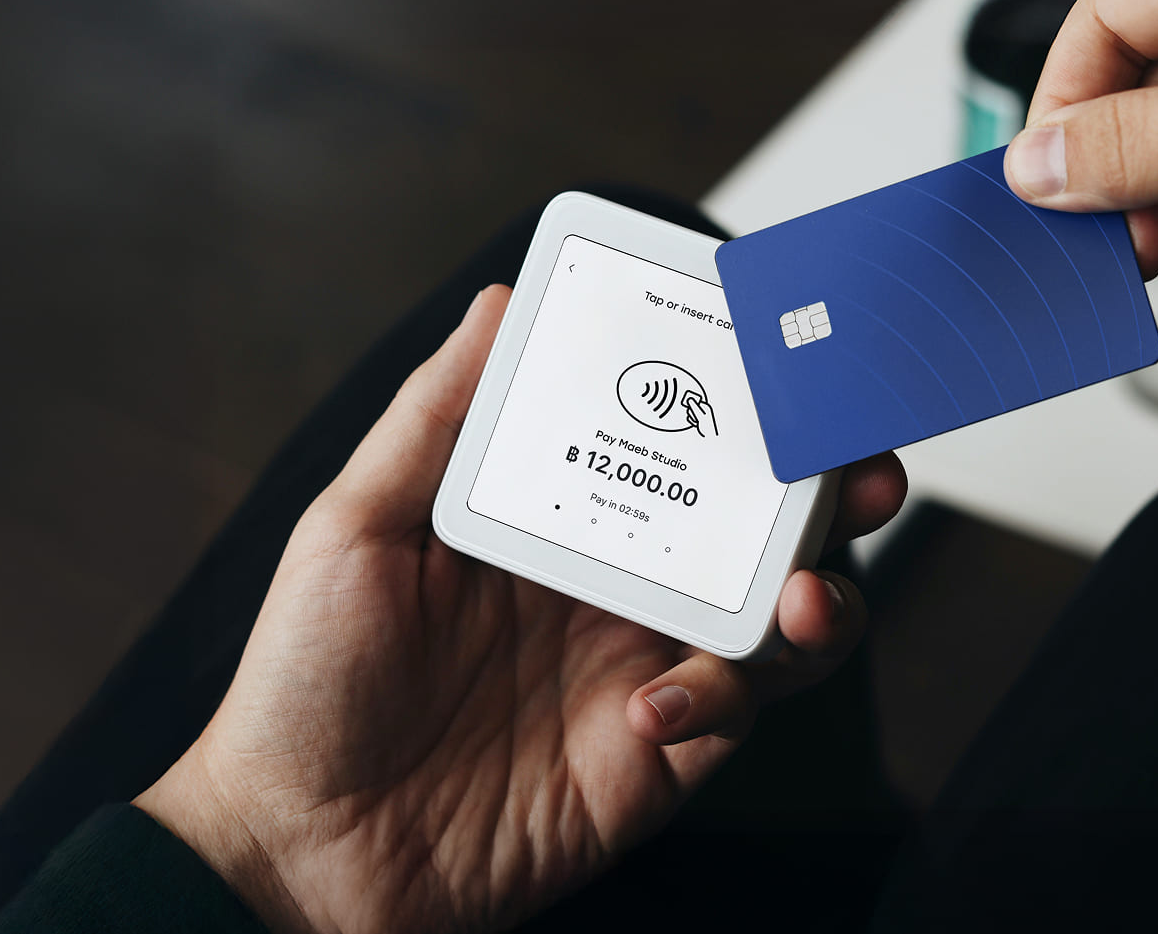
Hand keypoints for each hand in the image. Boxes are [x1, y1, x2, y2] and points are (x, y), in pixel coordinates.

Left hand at [136, 286, 905, 933]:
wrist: (298, 852)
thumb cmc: (307, 683)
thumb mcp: (354, 528)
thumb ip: (434, 417)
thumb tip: (496, 305)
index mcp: (561, 519)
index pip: (676, 442)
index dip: (745, 405)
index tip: (790, 365)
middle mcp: (618, 588)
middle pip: (758, 527)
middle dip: (830, 495)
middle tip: (859, 472)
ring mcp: (643, 671)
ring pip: (779, 623)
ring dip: (817, 601)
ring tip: (803, 599)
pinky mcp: (656, 760)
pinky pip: (730, 720)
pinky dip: (718, 703)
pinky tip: (652, 707)